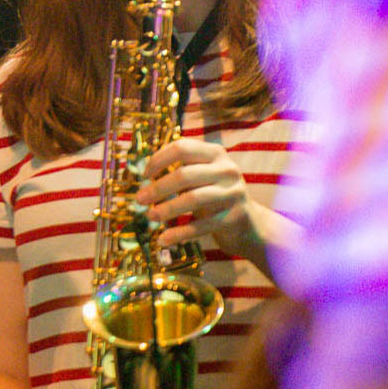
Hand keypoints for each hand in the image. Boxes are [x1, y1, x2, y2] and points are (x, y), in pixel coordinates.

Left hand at [136, 137, 260, 257]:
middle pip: (184, 175)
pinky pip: (201, 225)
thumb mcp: (200, 176)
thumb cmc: (213, 194)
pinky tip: (163, 240)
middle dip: (157, 188)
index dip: (158, 160)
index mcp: (215, 153)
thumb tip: (145, 180)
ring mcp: (233, 193)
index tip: (144, 175)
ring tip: (150, 216)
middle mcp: (227, 169)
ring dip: (167, 209)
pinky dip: (179, 233)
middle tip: (139, 199)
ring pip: (193, 199)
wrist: (248, 223)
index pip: (181, 148)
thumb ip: (179, 171)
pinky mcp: (234, 217)